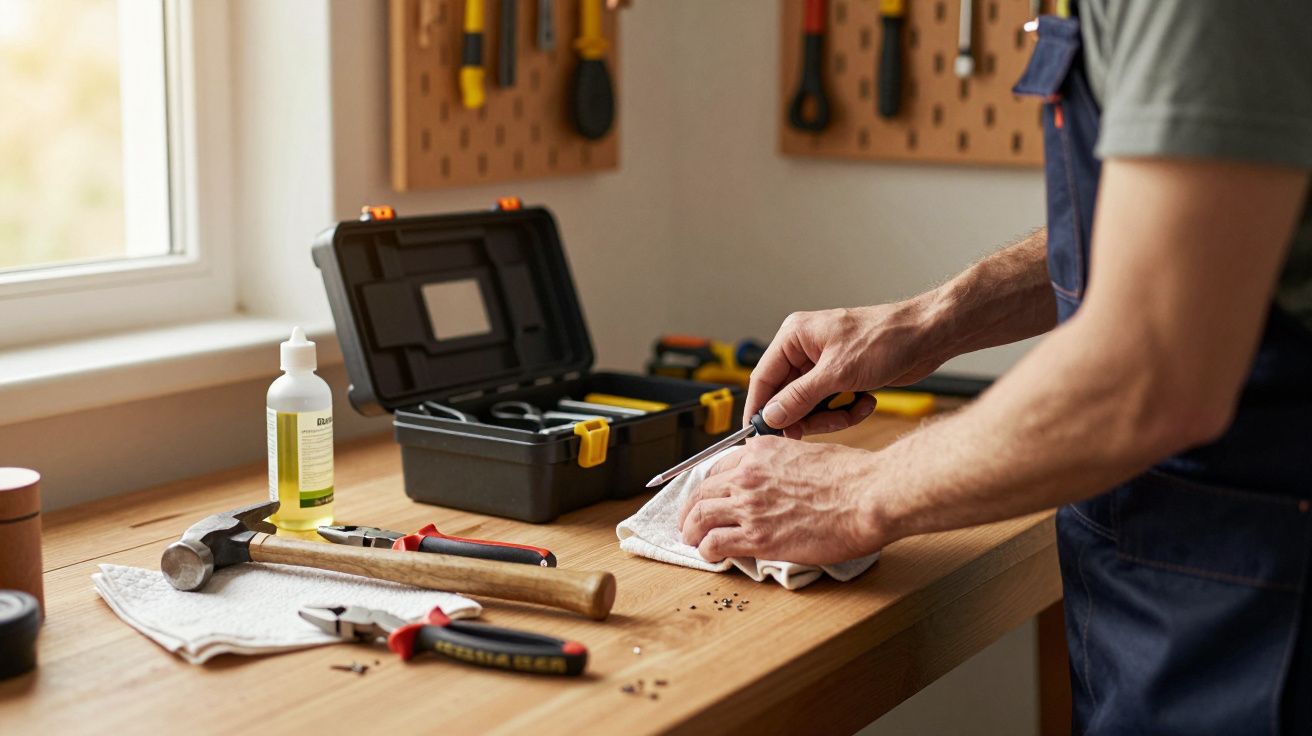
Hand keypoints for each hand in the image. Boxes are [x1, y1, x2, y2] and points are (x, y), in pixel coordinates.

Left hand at [677, 437, 885, 564]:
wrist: (869, 496)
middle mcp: (748, 476)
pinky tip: (710, 555)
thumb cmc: (852, 476)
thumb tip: (779, 480)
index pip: (718, 468)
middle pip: (702, 492)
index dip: (708, 486)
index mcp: (760, 452)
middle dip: (690, 509)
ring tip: (691, 541)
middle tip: (689, 521)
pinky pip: (716, 543)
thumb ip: (783, 465)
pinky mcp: (758, 538)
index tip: (707, 497)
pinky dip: (706, 550)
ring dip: (690, 531)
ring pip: (700, 517)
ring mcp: (750, 507)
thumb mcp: (808, 454)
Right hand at [748, 302, 943, 437]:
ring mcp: (824, 365)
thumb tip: (771, 417)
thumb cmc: (886, 339)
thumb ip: (799, 397)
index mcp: (795, 337)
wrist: (928, 337)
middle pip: (787, 396)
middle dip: (806, 416)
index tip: (760, 436)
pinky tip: (867, 402)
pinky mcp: (842, 378)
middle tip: (819, 430)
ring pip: (810, 405)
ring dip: (831, 416)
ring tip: (854, 409)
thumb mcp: (838, 373)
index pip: (763, 377)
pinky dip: (847, 410)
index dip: (761, 408)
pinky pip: (831, 405)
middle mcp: (805, 350)